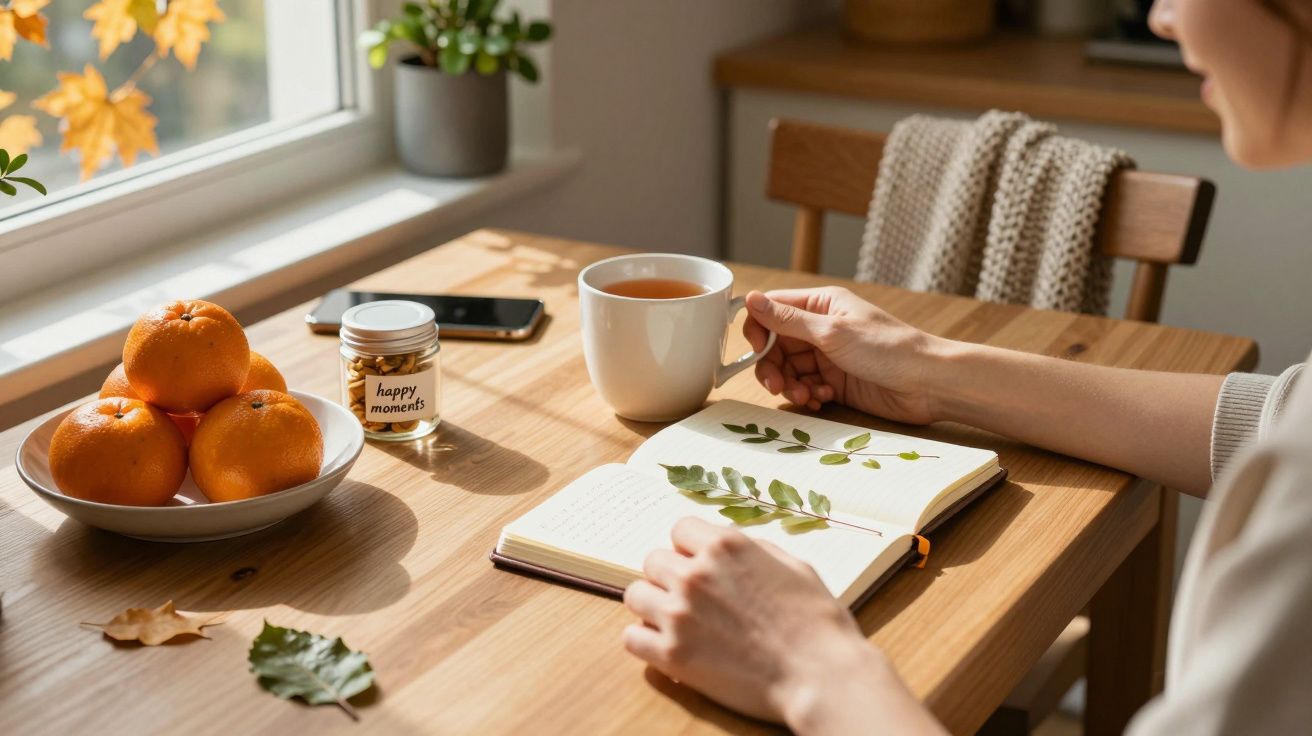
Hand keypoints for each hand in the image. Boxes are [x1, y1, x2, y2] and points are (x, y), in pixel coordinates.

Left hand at [622, 518, 886, 726]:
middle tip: (692, 599)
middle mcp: (696, 573)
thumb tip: (727, 547)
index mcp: (726, 545)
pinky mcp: (672, 654)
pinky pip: (631, 638)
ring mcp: (679, 614)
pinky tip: (669, 648)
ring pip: (635, 595)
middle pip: (653, 561)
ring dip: (653, 606)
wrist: (821, 676)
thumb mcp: (793, 566)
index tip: (701, 566)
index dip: (691, 549)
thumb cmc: (817, 623)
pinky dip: (646, 642)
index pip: (680, 529)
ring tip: (677, 623)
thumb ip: (752, 550)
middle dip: (670, 577)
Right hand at [743, 287, 943, 423]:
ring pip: (788, 369)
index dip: (758, 329)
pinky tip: (821, 399)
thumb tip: (750, 299)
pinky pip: (805, 387)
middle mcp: (821, 328)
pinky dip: (807, 395)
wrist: (927, 384)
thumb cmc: (886, 349)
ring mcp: (828, 356)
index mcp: (821, 305)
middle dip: (772, 366)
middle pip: (776, 344)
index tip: (755, 350)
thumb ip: (788, 320)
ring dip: (790, 385)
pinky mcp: (835, 381)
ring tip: (806, 396)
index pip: (773, 309)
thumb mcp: (832, 332)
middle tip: (777, 386)